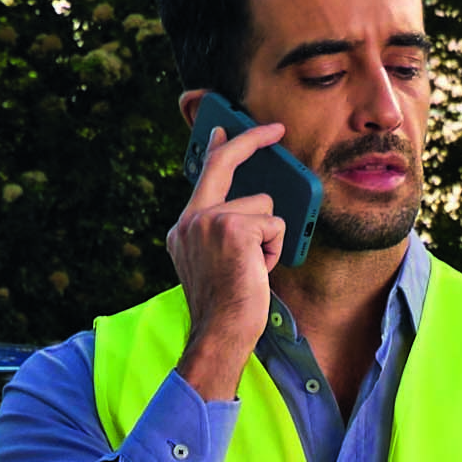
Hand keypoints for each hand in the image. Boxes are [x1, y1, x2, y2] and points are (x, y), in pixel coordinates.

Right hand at [168, 98, 288, 398]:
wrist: (219, 333)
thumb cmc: (226, 306)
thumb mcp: (217, 263)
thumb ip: (223, 231)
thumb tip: (258, 203)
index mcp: (184, 228)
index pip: (202, 176)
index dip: (216, 147)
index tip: (223, 128)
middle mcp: (191, 219)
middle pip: (225, 163)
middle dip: (251, 139)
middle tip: (276, 129)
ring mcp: (209, 221)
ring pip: (263, 205)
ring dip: (269, 237)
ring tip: (254, 267)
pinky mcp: (233, 228)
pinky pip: (275, 224)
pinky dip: (275, 250)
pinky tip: (258, 271)